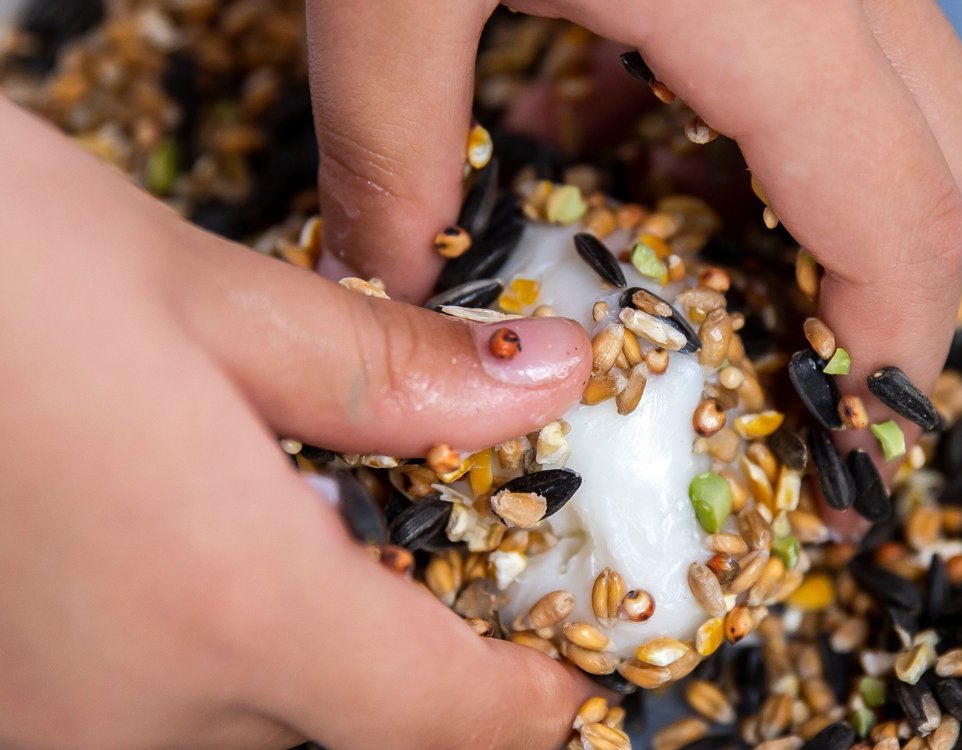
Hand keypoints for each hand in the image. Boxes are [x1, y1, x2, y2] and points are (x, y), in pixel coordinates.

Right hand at [0, 96, 593, 749]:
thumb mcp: (200, 297)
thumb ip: (392, 370)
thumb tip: (548, 375)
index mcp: (225, 611)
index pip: (450, 723)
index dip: (529, 701)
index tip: (557, 665)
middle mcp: (129, 718)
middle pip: (354, 736)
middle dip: (414, 671)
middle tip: (435, 572)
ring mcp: (38, 733)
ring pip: (245, 733)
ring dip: (302, 665)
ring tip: (289, 542)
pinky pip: (144, 717)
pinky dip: (203, 661)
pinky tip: (179, 562)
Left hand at [306, 0, 961, 513]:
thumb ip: (389, 143)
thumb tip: (395, 276)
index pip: (899, 213)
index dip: (892, 344)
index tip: (846, 425)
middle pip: (954, 165)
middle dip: (899, 292)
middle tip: (808, 370)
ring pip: (915, 105)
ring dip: (842, 208)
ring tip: (713, 256)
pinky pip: (845, 39)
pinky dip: (784, 121)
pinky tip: (651, 117)